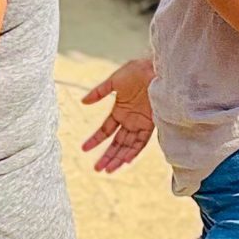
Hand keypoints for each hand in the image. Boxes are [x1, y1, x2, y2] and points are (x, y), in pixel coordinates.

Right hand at [80, 54, 156, 173]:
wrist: (155, 68)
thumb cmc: (136, 71)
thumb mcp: (114, 81)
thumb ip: (99, 92)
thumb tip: (83, 102)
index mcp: (120, 111)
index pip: (105, 130)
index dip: (95, 140)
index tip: (84, 148)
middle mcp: (130, 120)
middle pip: (116, 143)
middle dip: (107, 156)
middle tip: (97, 169)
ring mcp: (140, 123)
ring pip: (127, 146)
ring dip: (118, 158)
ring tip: (109, 170)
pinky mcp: (151, 123)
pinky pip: (141, 142)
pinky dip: (133, 151)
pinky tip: (125, 160)